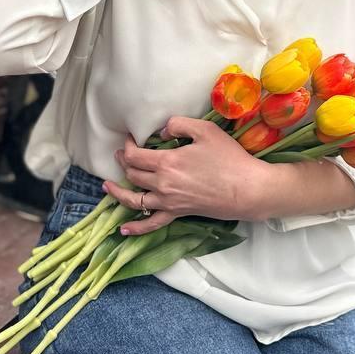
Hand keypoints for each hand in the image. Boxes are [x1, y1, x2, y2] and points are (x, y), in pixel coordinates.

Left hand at [102, 116, 267, 234]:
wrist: (247, 189)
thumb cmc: (228, 158)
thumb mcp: (204, 130)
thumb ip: (178, 124)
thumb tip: (160, 131)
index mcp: (166, 162)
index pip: (134, 154)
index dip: (127, 145)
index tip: (131, 138)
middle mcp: (162, 184)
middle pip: (132, 174)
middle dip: (124, 162)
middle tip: (123, 153)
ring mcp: (168, 202)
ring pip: (134, 199)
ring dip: (118, 192)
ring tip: (107, 186)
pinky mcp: (178, 213)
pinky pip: (152, 224)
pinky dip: (136, 228)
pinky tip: (123, 229)